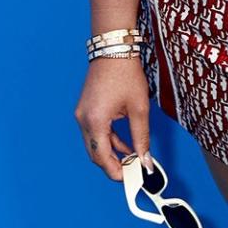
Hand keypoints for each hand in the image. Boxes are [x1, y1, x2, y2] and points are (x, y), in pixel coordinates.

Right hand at [74, 57, 151, 181]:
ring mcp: (82, 114)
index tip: (129, 179)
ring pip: (95, 143)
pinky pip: (96, 132)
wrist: (114, 48)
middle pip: (96, 153)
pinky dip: (109, 139)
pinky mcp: (86, 109)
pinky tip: (124, 144)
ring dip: (112, 152)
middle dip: (113, 164)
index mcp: (95, 121)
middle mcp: (83, 120)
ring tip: (132, 158)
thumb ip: (141, 136)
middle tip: (132, 171)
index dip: (115, 171)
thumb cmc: (126, 73)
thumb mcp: (139, 107)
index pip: (101, 157)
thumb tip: (145, 158)